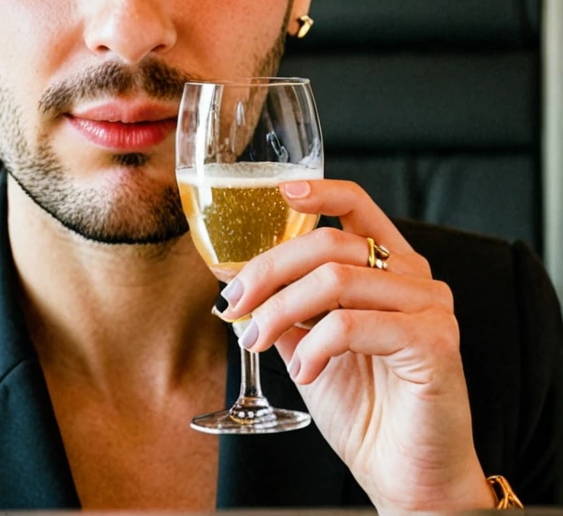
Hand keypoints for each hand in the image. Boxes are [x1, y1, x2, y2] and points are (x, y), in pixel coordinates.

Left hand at [221, 179, 494, 514]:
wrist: (408, 478)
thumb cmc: (365, 410)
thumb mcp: (311, 345)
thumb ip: (288, 308)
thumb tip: (238, 281)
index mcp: (390, 266)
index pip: (358, 204)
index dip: (319, 190)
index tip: (279, 193)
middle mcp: (415, 276)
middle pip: (330, 243)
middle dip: (269, 270)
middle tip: (234, 304)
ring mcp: (430, 306)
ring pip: (336, 280)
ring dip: (282, 310)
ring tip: (256, 340)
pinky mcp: (434, 341)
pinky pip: (353, 324)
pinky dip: (315, 346)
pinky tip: (304, 372)